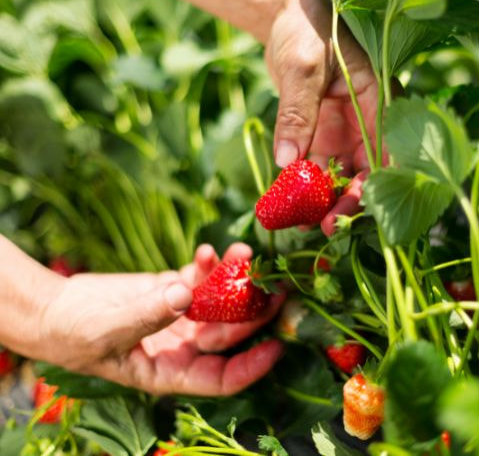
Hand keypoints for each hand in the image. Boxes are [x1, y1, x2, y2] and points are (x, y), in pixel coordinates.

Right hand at [38, 243, 283, 395]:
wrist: (53, 310)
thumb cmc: (72, 335)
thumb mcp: (106, 331)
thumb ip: (146, 315)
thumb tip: (185, 295)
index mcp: (170, 371)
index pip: (221, 377)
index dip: (251, 366)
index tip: (276, 345)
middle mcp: (182, 347)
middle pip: (229, 334)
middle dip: (253, 311)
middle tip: (273, 285)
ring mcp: (179, 318)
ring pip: (219, 302)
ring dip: (234, 279)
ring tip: (243, 252)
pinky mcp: (171, 291)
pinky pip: (199, 279)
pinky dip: (207, 266)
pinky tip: (209, 250)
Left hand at [266, 0, 381, 235]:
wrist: (288, 15)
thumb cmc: (307, 28)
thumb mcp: (304, 68)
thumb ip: (297, 113)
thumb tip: (288, 163)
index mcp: (380, 104)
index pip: (388, 154)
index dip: (374, 186)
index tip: (351, 209)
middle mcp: (367, 123)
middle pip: (365, 172)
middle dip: (346, 201)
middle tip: (324, 227)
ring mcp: (345, 131)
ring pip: (340, 175)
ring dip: (323, 201)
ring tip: (303, 224)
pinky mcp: (323, 135)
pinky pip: (315, 168)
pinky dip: (304, 187)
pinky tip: (290, 206)